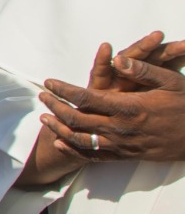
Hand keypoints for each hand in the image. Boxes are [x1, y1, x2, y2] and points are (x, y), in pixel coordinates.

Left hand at [38, 33, 184, 161]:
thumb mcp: (170, 81)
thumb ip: (142, 70)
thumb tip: (116, 57)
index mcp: (129, 107)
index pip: (86, 98)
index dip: (64, 90)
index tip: (49, 82)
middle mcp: (122, 128)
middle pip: (78, 119)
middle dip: (56, 107)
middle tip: (42, 96)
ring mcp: (124, 144)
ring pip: (82, 139)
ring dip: (60, 128)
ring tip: (44, 118)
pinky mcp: (128, 155)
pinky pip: (96, 156)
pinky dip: (75, 149)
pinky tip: (62, 142)